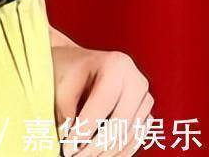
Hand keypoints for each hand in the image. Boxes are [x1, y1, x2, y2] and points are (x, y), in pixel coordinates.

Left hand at [53, 41, 152, 155]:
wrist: (75, 62)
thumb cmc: (65, 71)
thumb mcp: (62, 89)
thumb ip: (68, 117)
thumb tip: (73, 148)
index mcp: (116, 65)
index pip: (101, 106)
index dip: (84, 130)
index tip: (68, 147)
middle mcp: (136, 79)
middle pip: (120, 122)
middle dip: (97, 145)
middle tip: (77, 156)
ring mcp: (145, 95)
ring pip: (131, 133)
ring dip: (109, 151)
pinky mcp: (146, 110)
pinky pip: (137, 135)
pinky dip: (121, 149)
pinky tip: (104, 155)